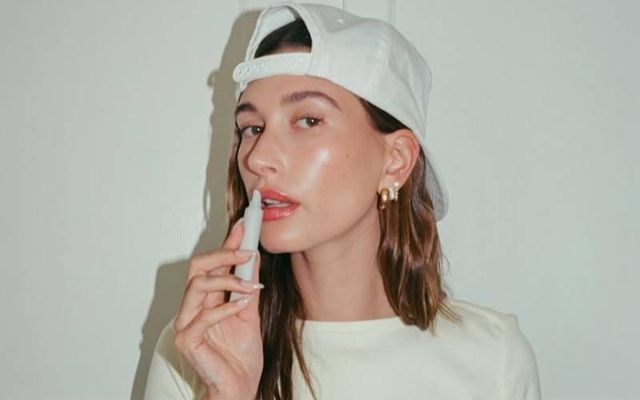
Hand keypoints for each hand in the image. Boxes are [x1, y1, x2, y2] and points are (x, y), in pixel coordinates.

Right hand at [174, 218, 263, 399]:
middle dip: (223, 254)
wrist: (240, 389)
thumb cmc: (241, 357)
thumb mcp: (250, 313)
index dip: (227, 244)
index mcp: (205, 300)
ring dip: (228, 280)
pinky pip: (204, 316)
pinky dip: (226, 307)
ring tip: (251, 284)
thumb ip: (248, 287)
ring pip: (198, 286)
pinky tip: (243, 304)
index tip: (244, 226)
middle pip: (198, 268)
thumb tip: (254, 258)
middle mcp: (191, 308)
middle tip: (247, 250)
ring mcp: (185, 324)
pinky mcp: (186, 340)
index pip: (212, 264)